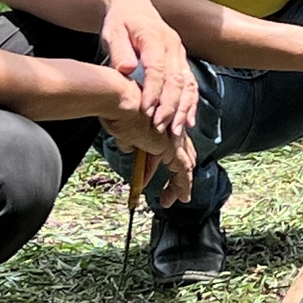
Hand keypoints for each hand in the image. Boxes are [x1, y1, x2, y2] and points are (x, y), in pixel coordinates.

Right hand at [99, 73, 197, 207]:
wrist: (121, 103)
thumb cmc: (118, 111)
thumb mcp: (124, 134)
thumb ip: (130, 143)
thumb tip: (130, 149)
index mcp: (161, 123)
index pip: (167, 145)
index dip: (159, 162)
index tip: (148, 175)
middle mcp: (171, 130)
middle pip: (181, 156)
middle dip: (176, 175)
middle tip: (169, 191)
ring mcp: (173, 139)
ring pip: (184, 166)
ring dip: (178, 185)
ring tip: (171, 199)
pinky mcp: (172, 148)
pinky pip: (183, 172)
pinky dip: (183, 186)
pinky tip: (182, 198)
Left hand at [100, 0, 196, 137]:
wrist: (133, 7)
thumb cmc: (119, 22)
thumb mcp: (112, 32)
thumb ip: (120, 51)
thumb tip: (127, 69)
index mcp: (154, 37)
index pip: (157, 68)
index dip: (153, 91)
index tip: (146, 111)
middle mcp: (173, 46)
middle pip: (176, 80)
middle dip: (170, 106)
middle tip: (160, 127)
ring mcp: (180, 54)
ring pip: (188, 84)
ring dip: (183, 109)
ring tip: (176, 131)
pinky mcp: (182, 61)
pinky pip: (191, 85)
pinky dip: (191, 105)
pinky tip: (189, 122)